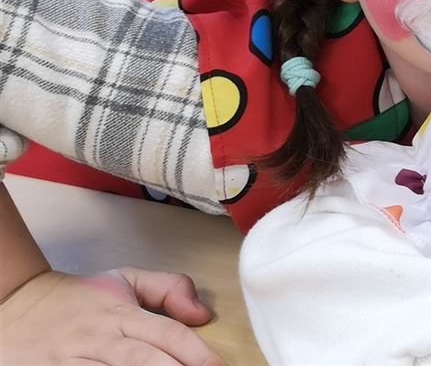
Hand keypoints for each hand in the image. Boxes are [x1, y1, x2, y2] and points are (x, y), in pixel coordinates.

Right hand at [0, 267, 223, 364]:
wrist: (14, 305)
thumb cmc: (78, 299)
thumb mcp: (124, 280)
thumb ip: (169, 288)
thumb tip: (204, 313)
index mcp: (120, 314)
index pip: (167, 333)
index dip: (196, 352)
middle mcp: (98, 340)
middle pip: (143, 361)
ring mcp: (72, 362)